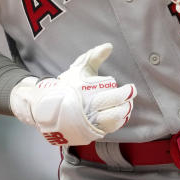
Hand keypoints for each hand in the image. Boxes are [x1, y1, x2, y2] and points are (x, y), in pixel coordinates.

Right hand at [9, 43, 135, 145]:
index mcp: (87, 97)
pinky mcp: (88, 133)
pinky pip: (107, 130)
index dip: (126, 93)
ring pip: (113, 124)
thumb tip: (109, 46)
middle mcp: (88, 114)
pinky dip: (116, 123)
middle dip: (127, 105)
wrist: (47, 106)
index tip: (131, 88)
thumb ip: (94, 56)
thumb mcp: (79, 68)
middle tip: (130, 97)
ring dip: (123, 115)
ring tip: (125, 106)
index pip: (114, 98)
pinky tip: (118, 115)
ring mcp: (88, 125)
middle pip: (116, 113)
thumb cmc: (67, 85)